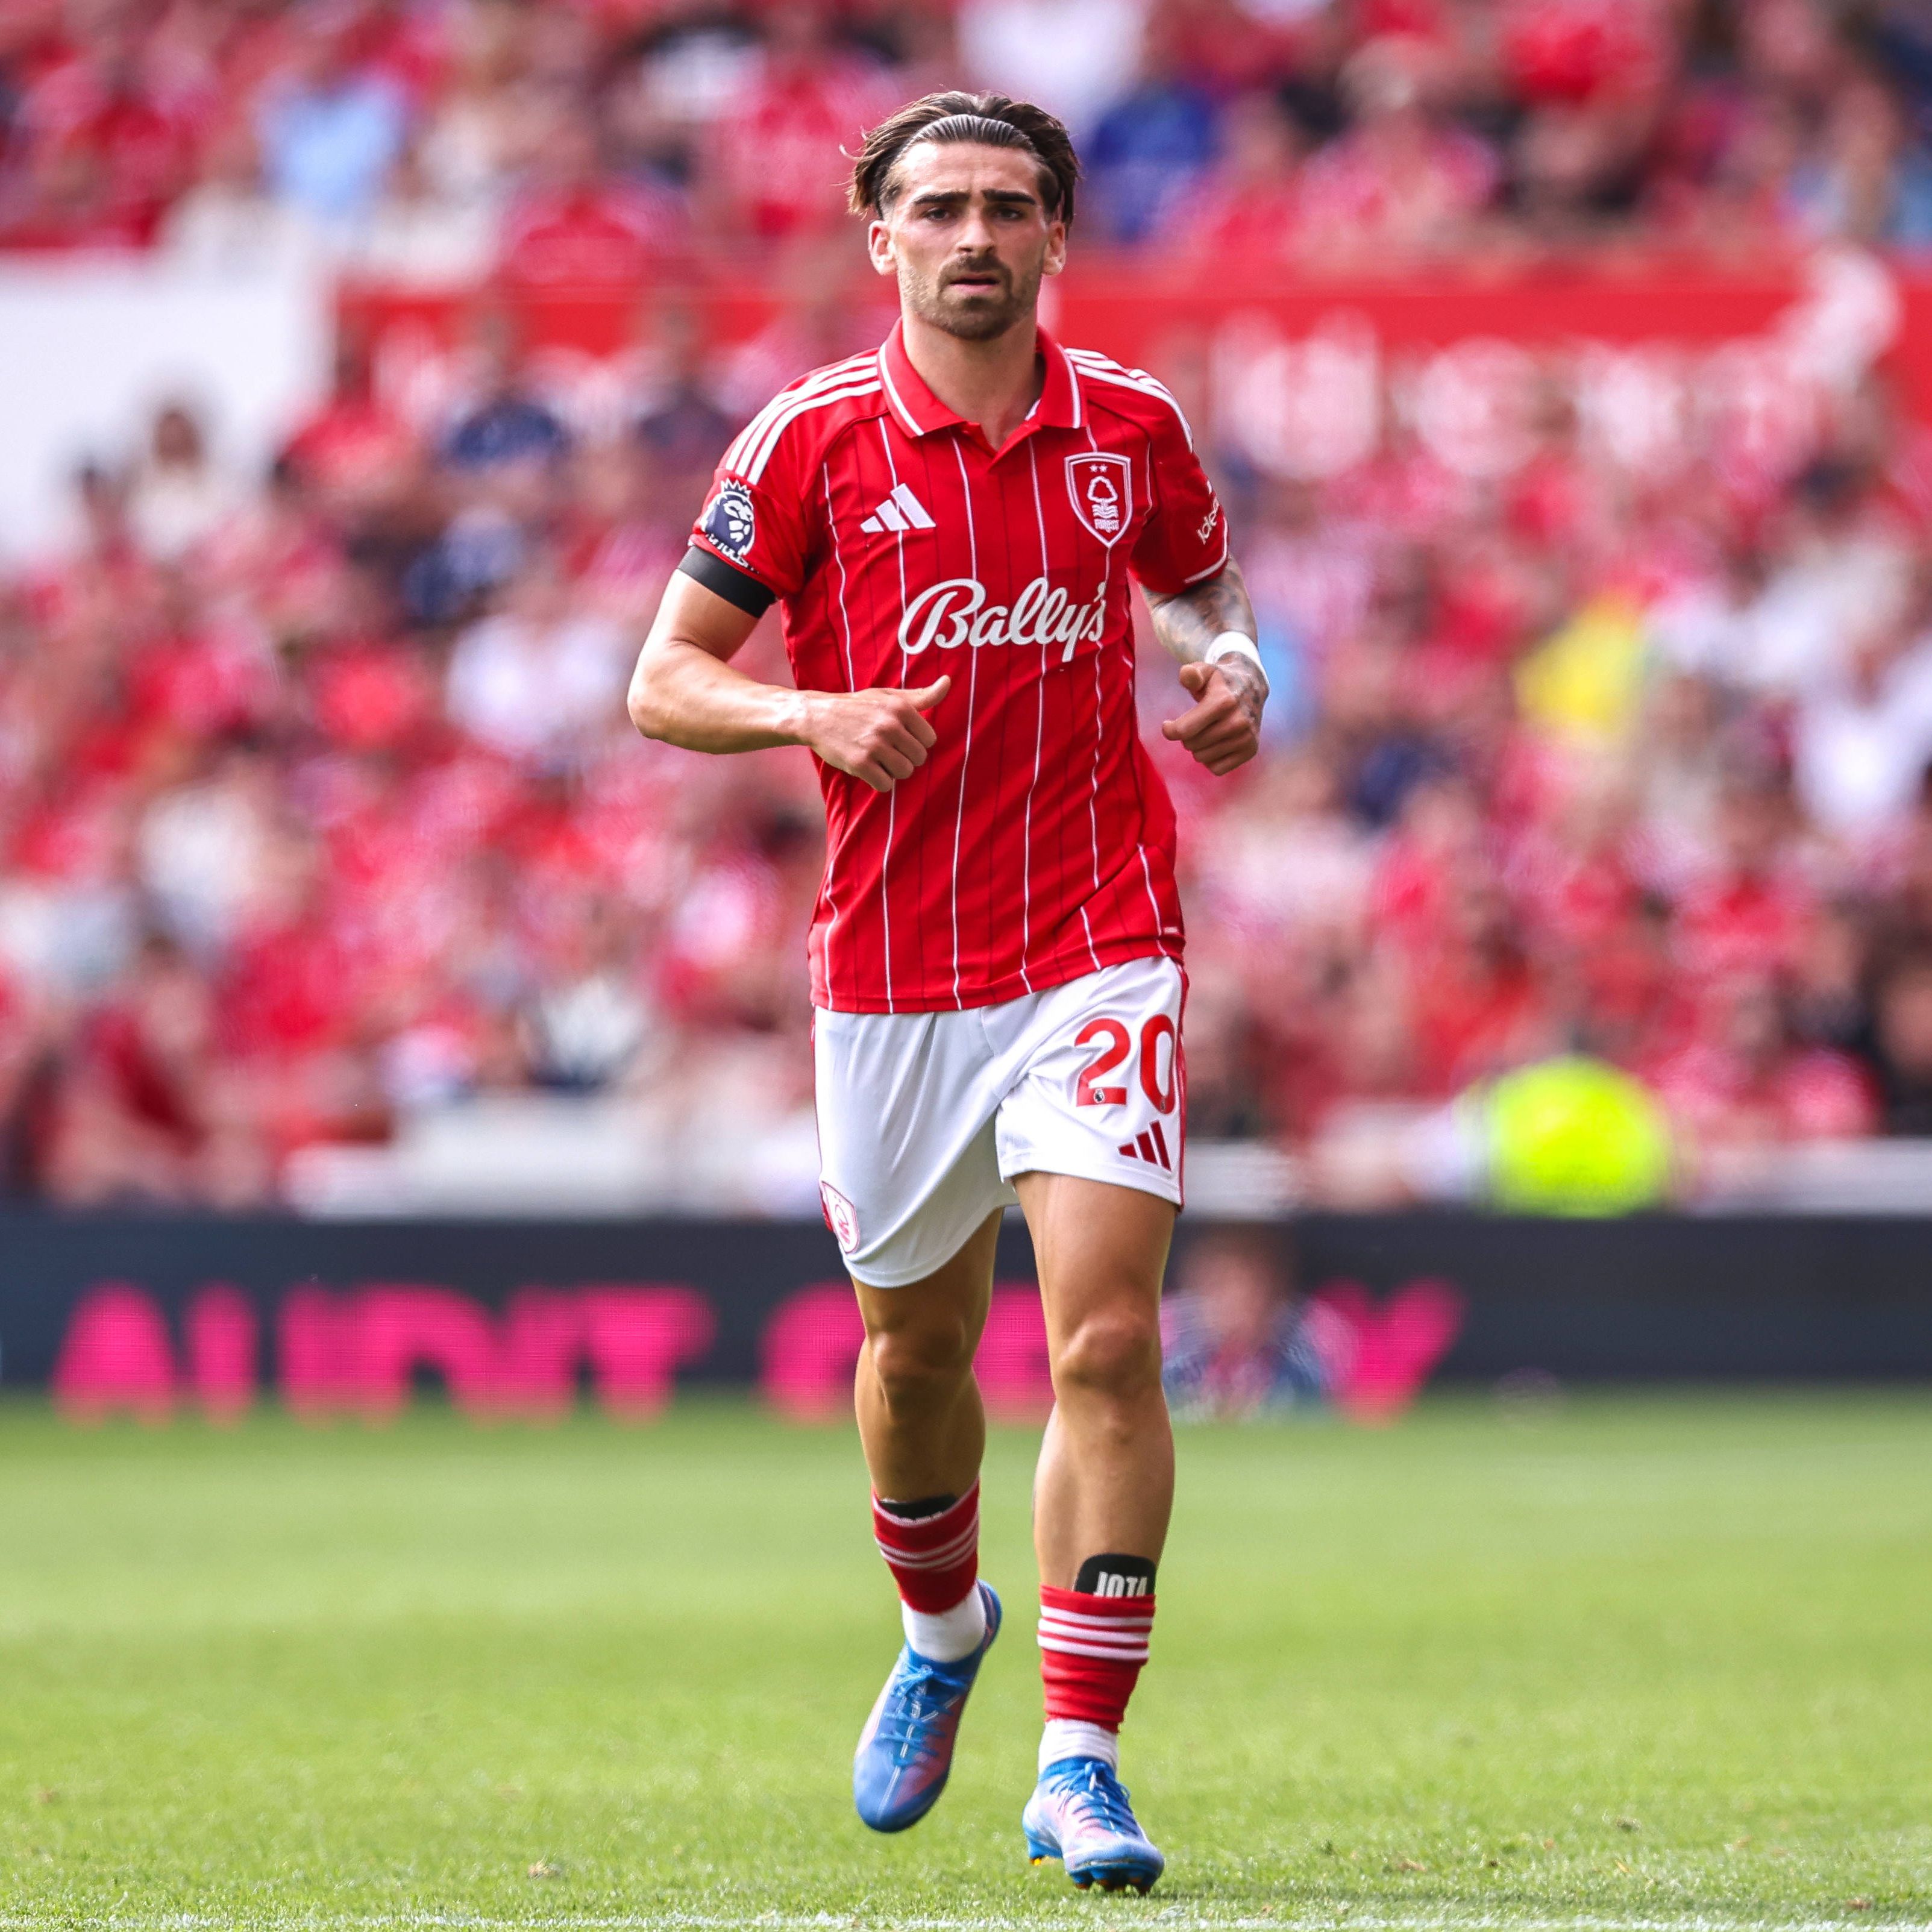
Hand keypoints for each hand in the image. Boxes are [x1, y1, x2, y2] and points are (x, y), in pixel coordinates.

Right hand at [801, 676, 951, 791]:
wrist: (817, 716)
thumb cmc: (857, 707)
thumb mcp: (889, 696)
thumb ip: (921, 696)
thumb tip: (948, 682)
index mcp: (900, 708)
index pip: (929, 739)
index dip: (915, 742)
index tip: (899, 738)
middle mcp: (889, 725)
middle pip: (919, 758)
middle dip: (905, 757)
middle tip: (886, 749)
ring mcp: (874, 745)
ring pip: (904, 773)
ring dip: (892, 771)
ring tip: (878, 759)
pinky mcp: (859, 763)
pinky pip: (885, 785)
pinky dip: (879, 782)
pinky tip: (868, 769)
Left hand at [1162, 658, 1262, 775]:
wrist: (1252, 687)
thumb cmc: (1220, 682)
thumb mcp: (1205, 672)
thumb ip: (1191, 674)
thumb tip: (1186, 674)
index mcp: (1224, 701)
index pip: (1184, 730)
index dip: (1170, 730)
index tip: (1168, 725)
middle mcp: (1238, 721)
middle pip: (1191, 745)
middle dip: (1187, 736)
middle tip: (1195, 724)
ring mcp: (1246, 737)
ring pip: (1202, 758)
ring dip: (1198, 747)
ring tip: (1207, 731)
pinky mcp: (1250, 750)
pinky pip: (1216, 768)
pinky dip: (1211, 759)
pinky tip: (1216, 743)